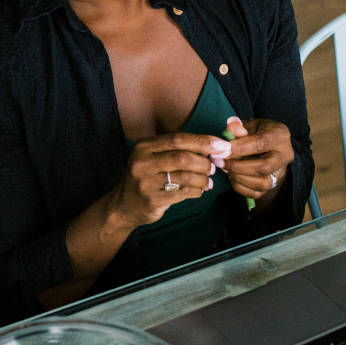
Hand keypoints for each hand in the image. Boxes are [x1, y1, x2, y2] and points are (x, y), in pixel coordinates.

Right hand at [108, 130, 229, 228]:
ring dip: (202, 179)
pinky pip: (183, 193)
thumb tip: (212, 146)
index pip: (178, 139)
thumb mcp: (153, 157)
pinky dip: (196, 191)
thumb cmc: (146, 177)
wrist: (123, 205)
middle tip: (214, 167)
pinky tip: (199, 191)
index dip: (203, 141)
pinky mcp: (152, 199)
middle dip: (204, 163)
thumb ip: (176, 150)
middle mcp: (143, 161)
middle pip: (183, 157)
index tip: (222, 146)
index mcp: (145, 146)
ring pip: (185, 177)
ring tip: (208, 181)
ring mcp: (146, 182)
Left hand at [216, 117, 293, 210]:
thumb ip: (238, 126)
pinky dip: (240, 186)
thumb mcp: (248, 124)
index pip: (261, 143)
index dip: (239, 148)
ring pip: (261, 182)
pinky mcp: (273, 185)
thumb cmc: (257, 133)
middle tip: (219, 162)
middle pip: (263, 166)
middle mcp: (285, 155)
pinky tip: (231, 176)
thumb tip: (230, 129)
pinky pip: (256, 192)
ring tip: (224, 168)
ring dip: (238, 177)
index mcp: (280, 135)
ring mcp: (281, 172)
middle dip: (237, 166)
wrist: (269, 148)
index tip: (221, 151)